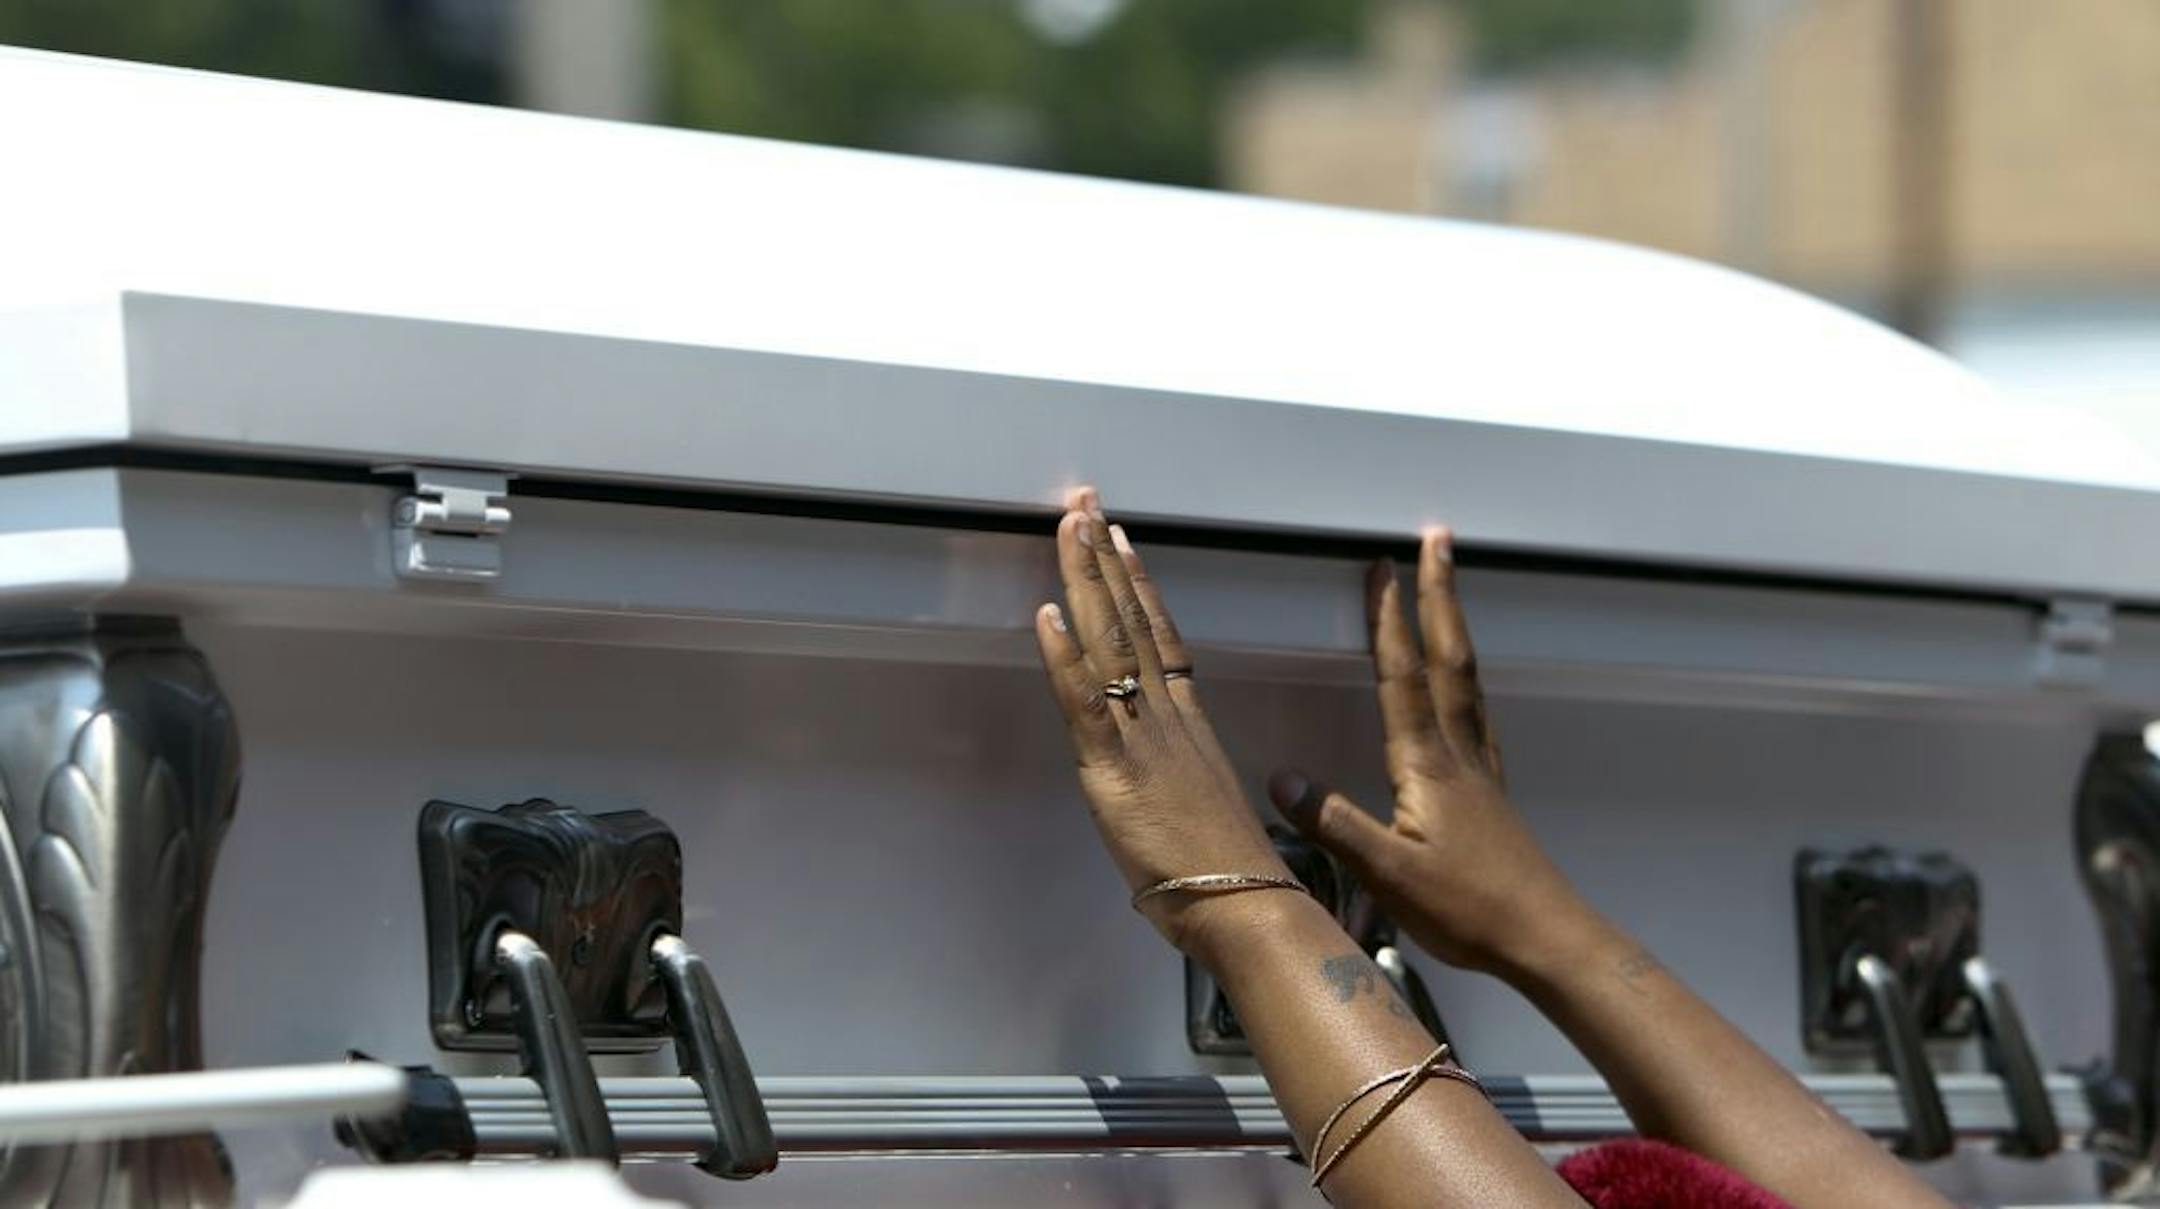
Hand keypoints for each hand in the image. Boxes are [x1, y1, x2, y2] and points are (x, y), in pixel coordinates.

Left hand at [1033, 488, 1291, 956]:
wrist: (1246, 904)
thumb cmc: (1226, 878)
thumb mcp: (1199, 810)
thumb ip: (1176, 781)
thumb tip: (1159, 782)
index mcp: (1189, 724)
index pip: (1159, 636)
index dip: (1138, 586)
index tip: (1121, 541)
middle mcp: (1167, 716)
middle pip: (1132, 621)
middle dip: (1104, 559)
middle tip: (1085, 502)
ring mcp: (1142, 736)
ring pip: (1110, 642)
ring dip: (1086, 581)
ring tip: (1070, 526)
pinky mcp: (1116, 767)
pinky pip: (1086, 700)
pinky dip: (1063, 653)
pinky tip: (1048, 611)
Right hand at [1268, 529, 1597, 978]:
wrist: (1545, 936)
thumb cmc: (1468, 908)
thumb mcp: (1388, 873)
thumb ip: (1333, 824)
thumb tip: (1280, 779)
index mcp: (1427, 763)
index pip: (1402, 677)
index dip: (1389, 621)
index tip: (1381, 568)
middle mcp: (1458, 750)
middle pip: (1448, 656)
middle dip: (1437, 595)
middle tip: (1436, 539)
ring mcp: (1481, 767)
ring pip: (1466, 677)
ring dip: (1452, 625)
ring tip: (1445, 587)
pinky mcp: (1491, 789)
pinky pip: (1475, 709)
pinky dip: (1462, 674)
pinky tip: (1459, 682)